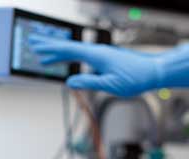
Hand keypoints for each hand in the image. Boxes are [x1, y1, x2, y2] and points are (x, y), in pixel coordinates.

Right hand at [29, 35, 188, 96]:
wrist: (155, 71)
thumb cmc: (136, 79)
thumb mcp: (111, 85)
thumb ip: (89, 82)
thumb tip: (70, 82)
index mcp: (96, 55)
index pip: (68, 49)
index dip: (50, 48)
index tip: (36, 46)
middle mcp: (98, 51)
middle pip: (69, 46)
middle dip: (50, 46)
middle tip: (33, 43)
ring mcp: (102, 54)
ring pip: (75, 50)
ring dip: (59, 53)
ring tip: (45, 56)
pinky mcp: (107, 58)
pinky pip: (84, 55)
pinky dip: (72, 56)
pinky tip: (68, 60)